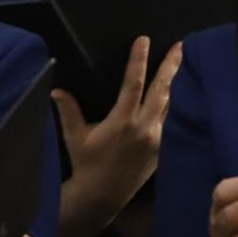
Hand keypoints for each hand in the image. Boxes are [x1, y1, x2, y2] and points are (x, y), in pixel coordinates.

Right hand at [54, 37, 180, 216]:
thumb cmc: (86, 164)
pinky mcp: (161, 150)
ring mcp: (156, 139)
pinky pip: (169, 122)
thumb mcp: (74, 137)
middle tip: (180, 46)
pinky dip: (173, 106)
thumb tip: (56, 90)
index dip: (138, 60)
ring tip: (181, 65)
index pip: (133, 83)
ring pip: (169, 105)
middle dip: (170, 66)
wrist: (103, 196)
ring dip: (175, 84)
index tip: (143, 40)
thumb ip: (68, 112)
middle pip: (161, 90)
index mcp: (122, 120)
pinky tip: (177, 97)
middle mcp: (144, 127)